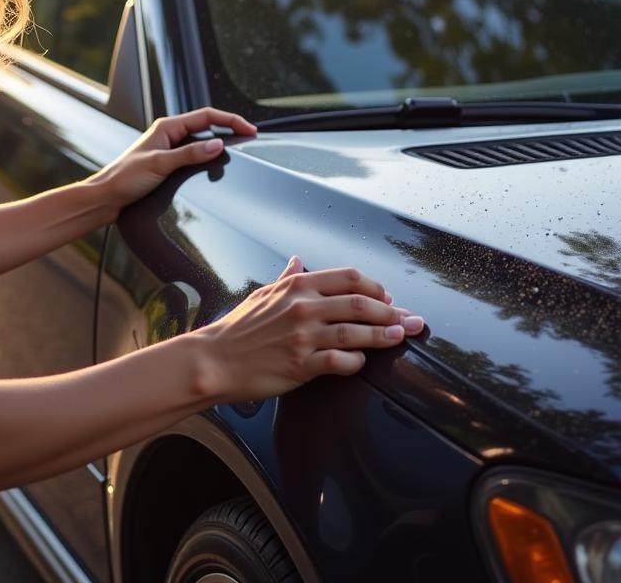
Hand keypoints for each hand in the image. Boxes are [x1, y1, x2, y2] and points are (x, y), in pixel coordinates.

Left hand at [90, 106, 256, 215]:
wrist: (106, 199)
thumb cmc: (125, 179)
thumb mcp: (160, 164)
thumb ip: (190, 154)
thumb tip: (218, 145)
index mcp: (167, 127)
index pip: (206, 116)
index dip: (230, 120)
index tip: (250, 129)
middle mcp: (169, 135)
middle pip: (207, 126)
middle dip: (229, 129)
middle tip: (250, 138)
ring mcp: (169, 149)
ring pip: (202, 142)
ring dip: (219, 145)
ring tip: (238, 152)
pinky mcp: (168, 165)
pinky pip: (195, 157)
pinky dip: (208, 160)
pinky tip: (216, 168)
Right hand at [194, 256, 425, 403]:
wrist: (214, 360)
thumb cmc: (237, 328)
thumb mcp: (261, 294)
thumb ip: (286, 278)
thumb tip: (297, 260)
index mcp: (297, 286)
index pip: (349, 277)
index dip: (375, 286)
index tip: (388, 297)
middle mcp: (303, 307)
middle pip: (361, 303)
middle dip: (393, 311)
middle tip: (410, 319)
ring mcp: (303, 336)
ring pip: (357, 332)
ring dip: (385, 335)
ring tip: (401, 336)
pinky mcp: (301, 365)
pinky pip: (341, 363)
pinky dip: (357, 362)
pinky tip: (361, 362)